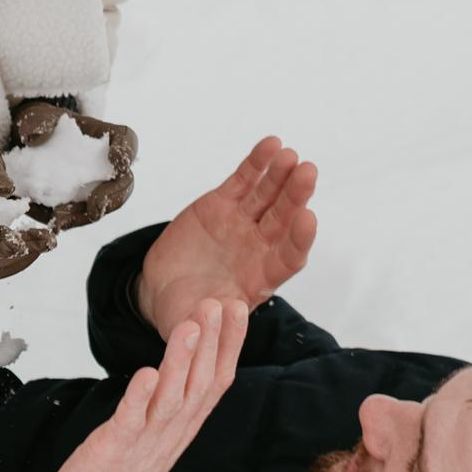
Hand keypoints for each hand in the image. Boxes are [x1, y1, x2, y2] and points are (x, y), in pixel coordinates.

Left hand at [11, 101, 137, 229]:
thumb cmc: (40, 125)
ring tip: (61, 218)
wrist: (26, 145)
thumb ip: (37, 122)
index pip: (127, 140)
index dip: (127, 151)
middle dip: (113, 196)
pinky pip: (81, 216)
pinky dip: (70, 221)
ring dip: (88, 215)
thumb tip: (34, 135)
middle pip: (125, 182)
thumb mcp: (35, 116)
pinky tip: (54, 222)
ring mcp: (96, 187)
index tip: (117, 161)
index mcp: (106, 136)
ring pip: (106, 206)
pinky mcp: (79, 204)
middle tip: (95, 205)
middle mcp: (107, 165)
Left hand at [45, 299, 246, 471]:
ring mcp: (146, 441)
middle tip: (219, 303)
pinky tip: (146, 373)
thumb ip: (174, 397)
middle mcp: (172, 432)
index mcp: (183, 425)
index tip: (238, 309)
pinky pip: (131, 420)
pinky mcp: (116, 449)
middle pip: (199, 384)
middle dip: (211, 342)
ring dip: (181, 360)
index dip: (229, 344)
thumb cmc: (122, 469)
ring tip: (190, 325)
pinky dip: (139, 397)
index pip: (216, 380)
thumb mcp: (157, 429)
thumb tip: (189, 359)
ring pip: (171, 398)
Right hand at [136, 137, 317, 334]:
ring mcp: (242, 222)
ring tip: (290, 156)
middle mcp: (258, 247)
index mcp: (260, 278)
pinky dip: (257, 163)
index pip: (288, 257)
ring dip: (280, 175)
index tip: (308, 220)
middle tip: (307, 174)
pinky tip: (270, 145)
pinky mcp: (223, 203)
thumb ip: (206, 322)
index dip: (299, 239)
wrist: (162, 289)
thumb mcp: (194, 326)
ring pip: (268, 195)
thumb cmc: (185, 310)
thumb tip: (215, 315)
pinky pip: (244, 180)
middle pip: (284, 219)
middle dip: (296, 196)